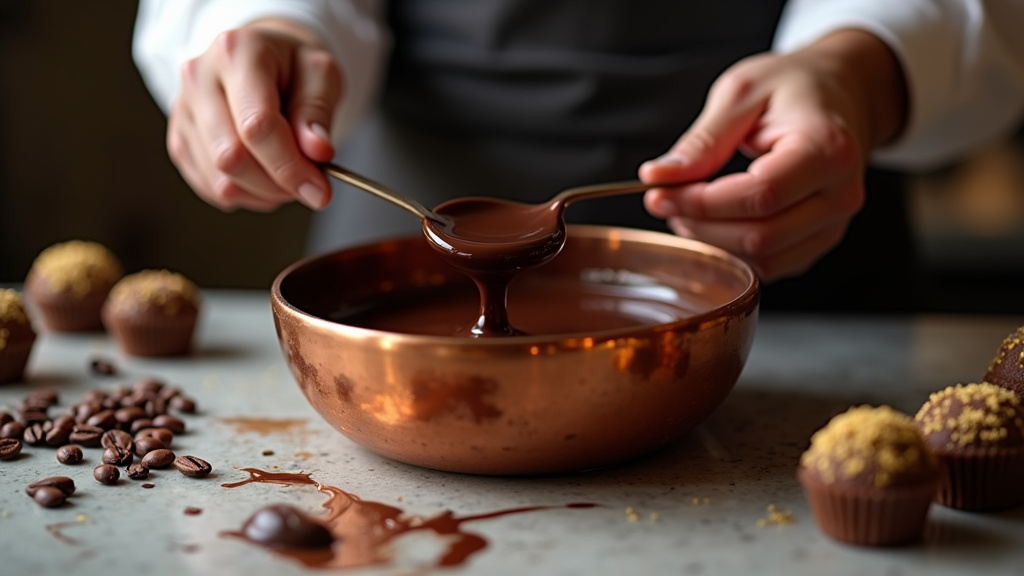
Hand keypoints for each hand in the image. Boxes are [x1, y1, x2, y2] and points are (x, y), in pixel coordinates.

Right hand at [167, 20, 340, 211]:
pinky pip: (212, 189)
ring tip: (289, 174)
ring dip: (264, 193)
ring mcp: (183, 112)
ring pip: (221, 181)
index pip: (256, 126)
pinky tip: (266, 176)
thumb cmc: (293, 65)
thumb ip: (317, 113)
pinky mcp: (180, 140)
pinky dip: (247, 195)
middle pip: (231, 158)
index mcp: (235, 54)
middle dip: (277, 185)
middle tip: (309, 184)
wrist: (262, 56)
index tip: (320, 190)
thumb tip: (318, 152)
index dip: (290, 167)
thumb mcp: (320, 74)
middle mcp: (198, 80)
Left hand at [640, 30, 905, 280]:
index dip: (701, 202)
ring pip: (764, 258)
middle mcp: (841, 193)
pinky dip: (733, 251)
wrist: (842, 92)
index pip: (759, 196)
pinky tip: (713, 222)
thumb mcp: (741, 93)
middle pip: (761, 236)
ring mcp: (834, 223)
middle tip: (666, 201)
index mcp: (828, 149)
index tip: (658, 192)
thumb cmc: (794, 86)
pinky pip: (771, 264)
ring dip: (713, 242)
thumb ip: (703, 140)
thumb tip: (659, 176)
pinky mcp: (820, 241)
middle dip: (701, 225)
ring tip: (686, 209)